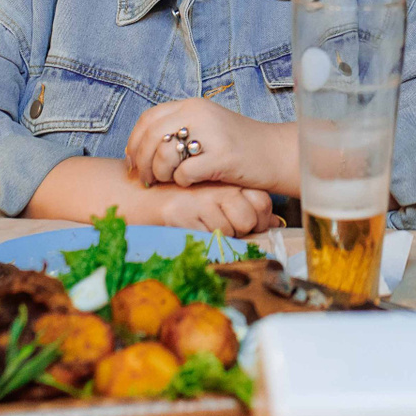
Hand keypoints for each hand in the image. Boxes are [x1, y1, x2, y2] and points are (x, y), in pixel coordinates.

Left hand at [125, 98, 293, 193]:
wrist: (277, 153)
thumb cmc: (239, 146)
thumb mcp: (207, 126)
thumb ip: (178, 128)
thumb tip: (139, 146)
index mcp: (193, 105)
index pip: (148, 118)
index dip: (134, 142)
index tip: (133, 161)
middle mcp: (200, 114)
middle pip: (151, 136)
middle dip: (141, 161)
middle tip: (145, 179)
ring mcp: (212, 135)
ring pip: (164, 155)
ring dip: (159, 173)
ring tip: (166, 181)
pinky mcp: (223, 157)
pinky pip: (185, 173)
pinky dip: (182, 182)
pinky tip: (191, 183)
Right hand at [147, 183, 275, 235]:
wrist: (140, 194)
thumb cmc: (183, 198)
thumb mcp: (217, 196)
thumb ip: (246, 206)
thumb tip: (276, 224)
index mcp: (229, 178)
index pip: (263, 203)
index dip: (261, 219)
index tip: (250, 223)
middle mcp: (218, 185)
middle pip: (249, 220)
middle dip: (240, 231)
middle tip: (221, 223)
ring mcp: (200, 199)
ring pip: (228, 232)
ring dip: (218, 236)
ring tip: (200, 222)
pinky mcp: (181, 213)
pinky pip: (204, 237)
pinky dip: (199, 237)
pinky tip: (188, 225)